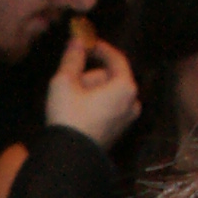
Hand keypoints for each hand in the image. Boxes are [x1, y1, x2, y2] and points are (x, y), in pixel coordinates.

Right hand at [43, 19, 139, 150]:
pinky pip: (108, 108)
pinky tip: (77, 112)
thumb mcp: (65, 82)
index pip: (116, 58)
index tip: (85, 43)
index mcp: (125, 87)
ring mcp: (128, 119)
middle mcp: (132, 102)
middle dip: (90, 75)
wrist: (70, 157)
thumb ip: (73, 58)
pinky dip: (95, 104)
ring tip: (70, 99)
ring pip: (108, 93)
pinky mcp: (119, 131)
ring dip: (91, 90)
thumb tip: (77, 40)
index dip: (100, 48)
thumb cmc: (69, 116)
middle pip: (110, 77)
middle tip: (69, 80)